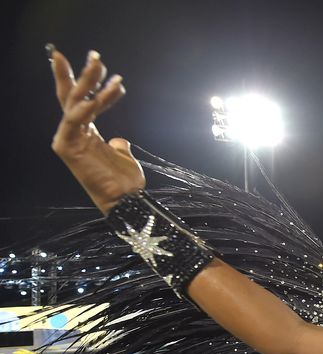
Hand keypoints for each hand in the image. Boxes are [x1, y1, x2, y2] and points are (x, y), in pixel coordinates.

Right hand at [48, 45, 144, 213]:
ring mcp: (67, 138)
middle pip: (71, 95)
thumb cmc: (124, 180)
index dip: (86, 80)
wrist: (125, 199)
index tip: (95, 63)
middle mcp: (73, 131)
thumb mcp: (122, 154)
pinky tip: (99, 95)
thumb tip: (120, 140)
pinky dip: (86, 106)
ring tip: (101, 65)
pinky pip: (75, 120)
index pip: (81, 99)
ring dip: (88, 82)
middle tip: (94, 54)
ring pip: (74, 102)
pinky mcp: (66, 146)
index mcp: (84, 131)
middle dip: (80, 73)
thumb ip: (118, 143)